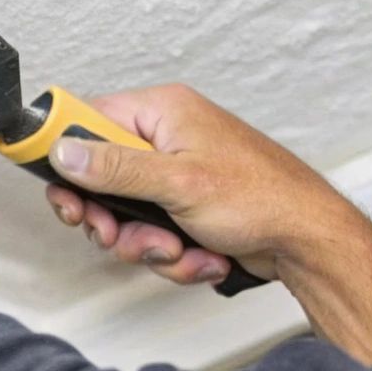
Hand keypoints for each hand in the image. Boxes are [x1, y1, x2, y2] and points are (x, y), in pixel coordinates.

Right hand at [43, 83, 371, 361]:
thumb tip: (64, 151)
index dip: (66, 158)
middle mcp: (167, 140)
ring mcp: (176, 177)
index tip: (63, 192)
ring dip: (145, 245)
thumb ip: (115, 168)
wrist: (308, 241)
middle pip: (100, 180)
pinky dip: (172, 255)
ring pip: (126, 217)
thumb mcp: (178, 182)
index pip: (87, 121)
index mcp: (162, 113)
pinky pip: (152, 235)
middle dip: (113, 220)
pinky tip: (200, 256)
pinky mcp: (186, 209)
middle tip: (115, 234)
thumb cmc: (262, 198)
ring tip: (178, 249)